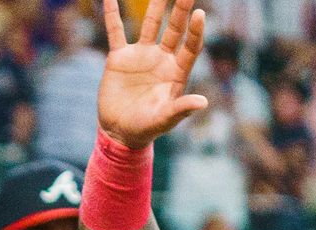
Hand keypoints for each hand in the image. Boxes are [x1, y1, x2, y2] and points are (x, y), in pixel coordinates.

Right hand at [97, 0, 208, 149]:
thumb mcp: (164, 120)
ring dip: (156, 6)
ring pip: (150, 24)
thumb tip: (203, 102)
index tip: (199, 14)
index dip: (195, 31)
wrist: (119, 132)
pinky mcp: (119, 57)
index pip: (190, 46)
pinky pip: (116, 31)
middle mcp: (162, 59)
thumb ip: (181, 109)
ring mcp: (141, 55)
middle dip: (181, 9)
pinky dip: (112, 15)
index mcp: (176, 72)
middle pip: (175, 29)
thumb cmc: (146, 128)